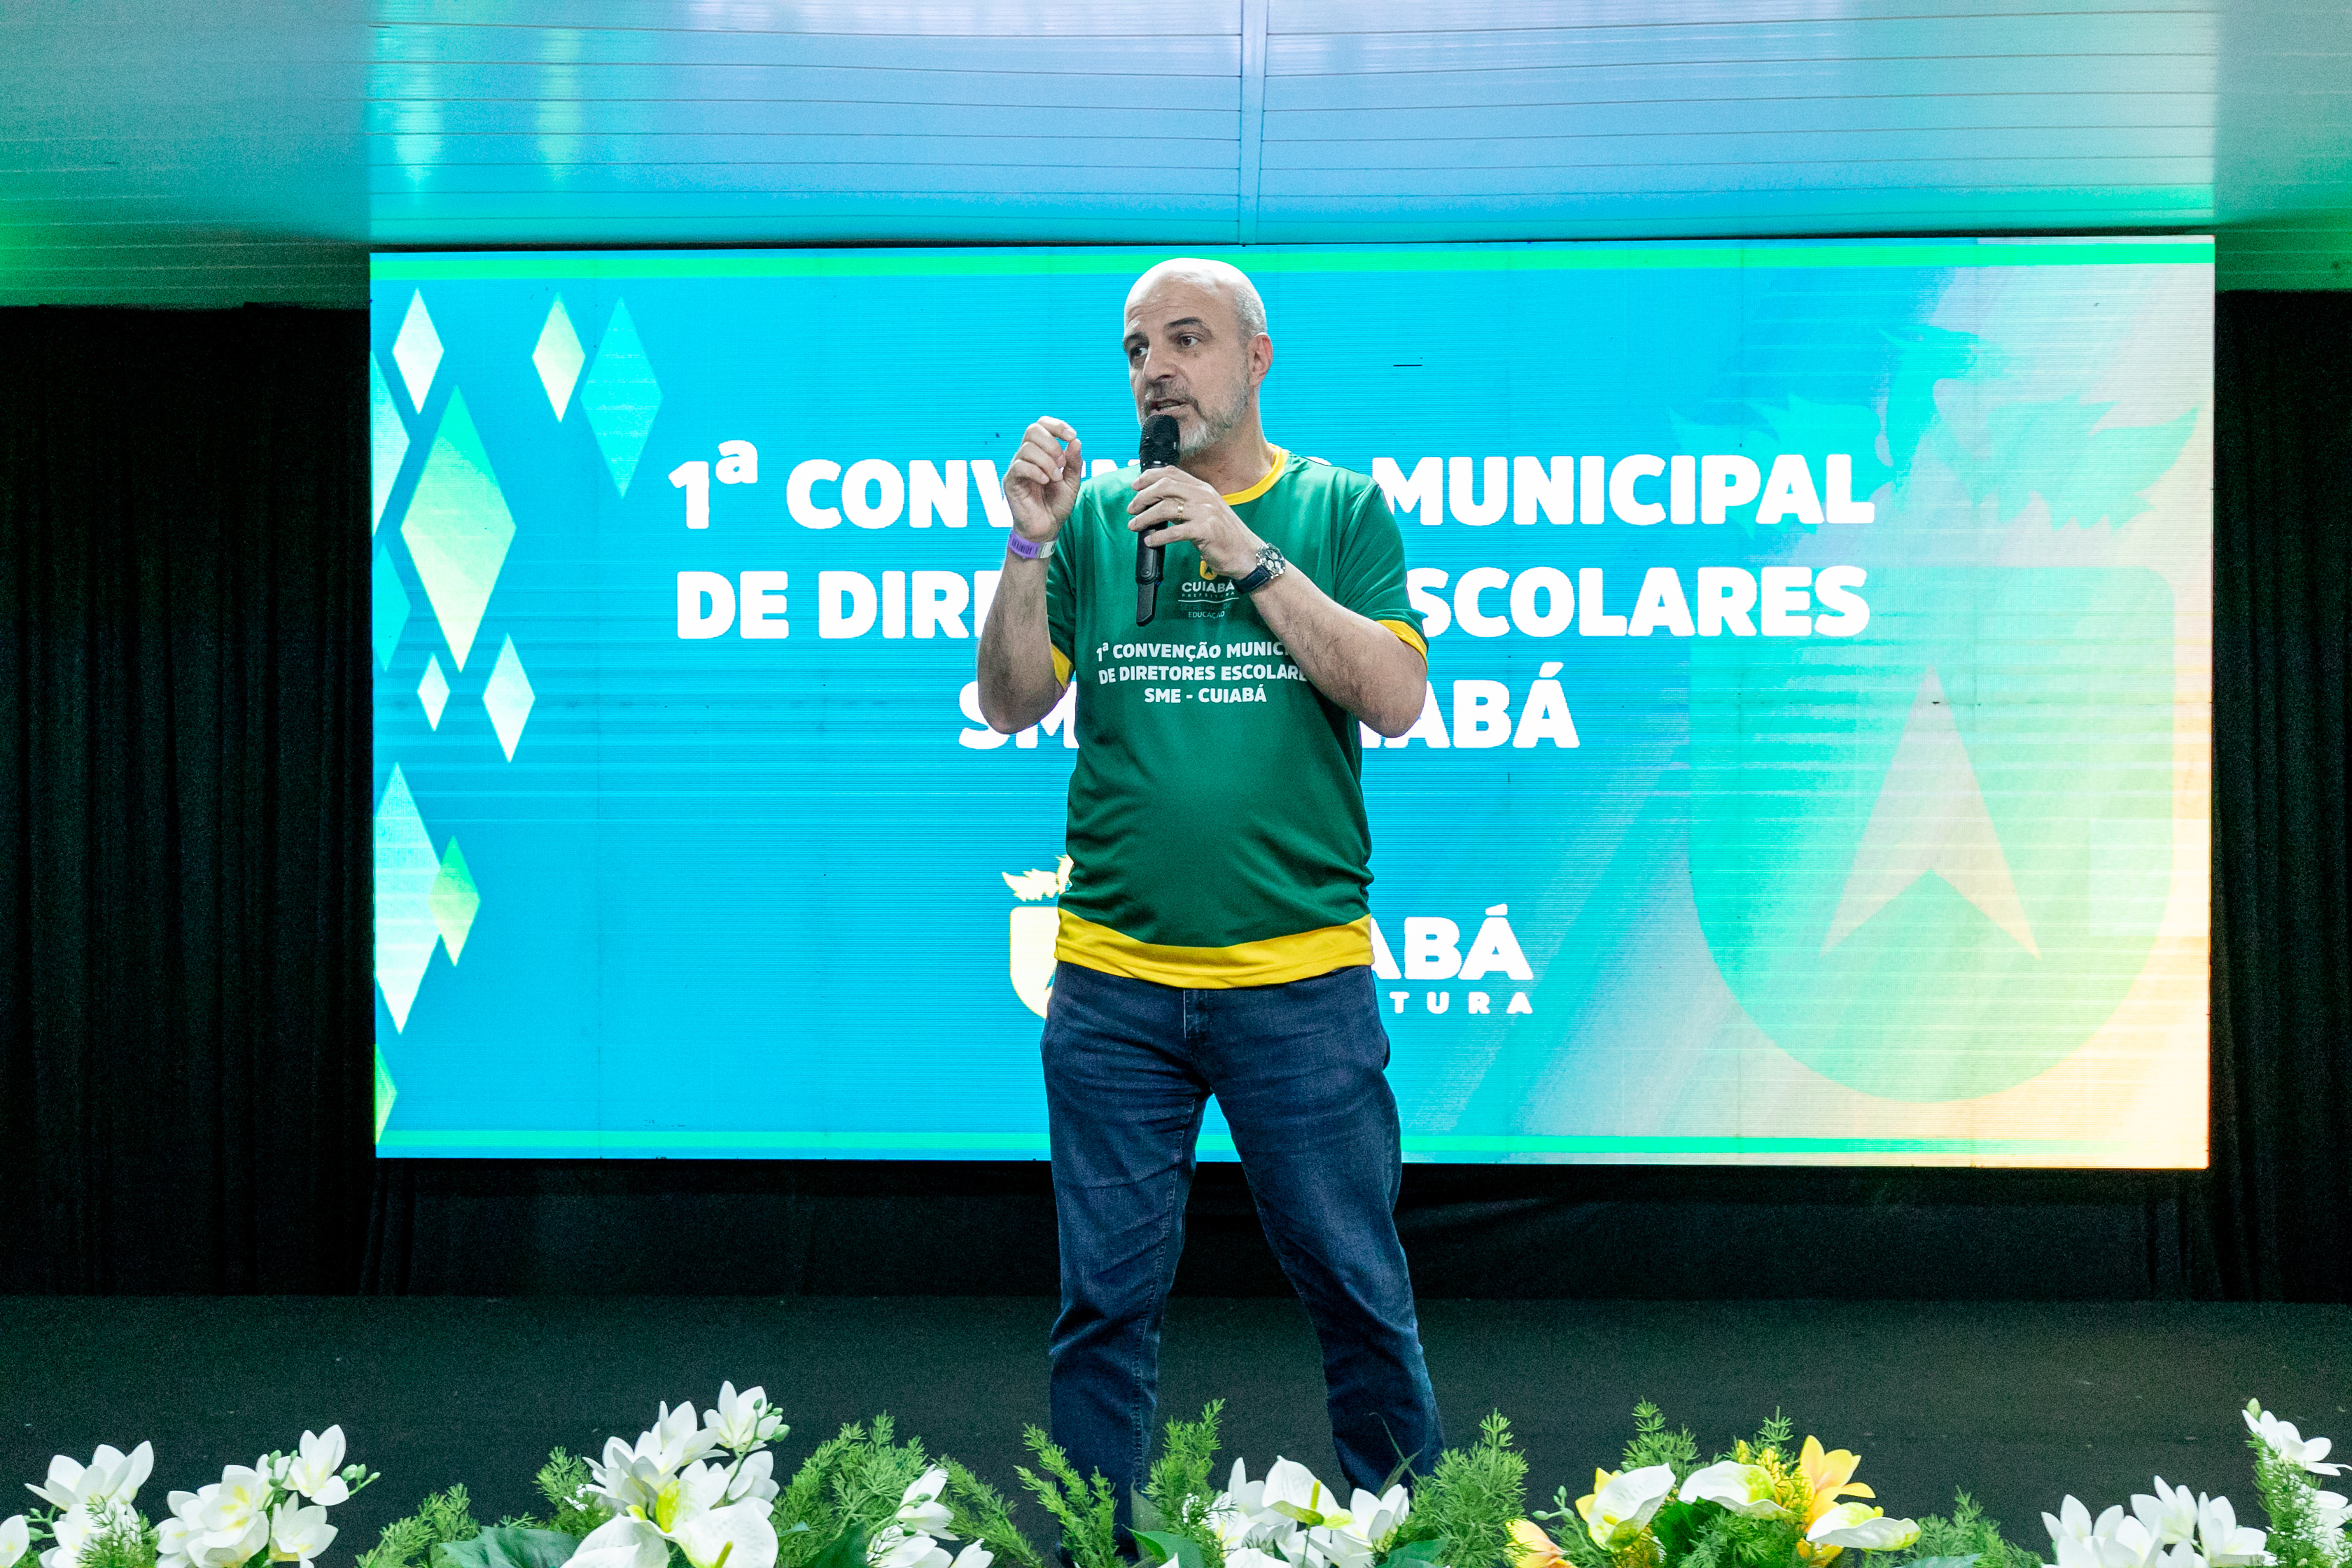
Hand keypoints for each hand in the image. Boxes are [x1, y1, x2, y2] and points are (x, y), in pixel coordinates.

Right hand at [1001, 416, 1083, 543]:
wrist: (1046, 528)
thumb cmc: (1056, 504)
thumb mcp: (1071, 481)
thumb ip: (1073, 461)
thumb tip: (1075, 441)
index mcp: (1040, 452)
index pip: (1041, 424)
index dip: (1057, 425)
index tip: (1071, 436)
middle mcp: (1026, 456)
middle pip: (1032, 430)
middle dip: (1052, 443)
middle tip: (1062, 464)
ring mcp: (1016, 468)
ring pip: (1027, 448)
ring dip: (1047, 462)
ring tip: (1055, 478)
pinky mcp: (1010, 481)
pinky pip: (1020, 466)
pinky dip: (1037, 472)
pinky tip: (1046, 482)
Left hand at [1127, 467, 1261, 577]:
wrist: (1246, 554)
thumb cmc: (1224, 535)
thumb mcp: (1205, 512)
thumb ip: (1185, 505)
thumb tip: (1157, 504)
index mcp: (1203, 489)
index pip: (1172, 473)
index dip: (1149, 477)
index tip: (1135, 486)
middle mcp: (1204, 496)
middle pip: (1165, 486)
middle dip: (1143, 497)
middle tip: (1132, 509)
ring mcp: (1206, 512)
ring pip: (1166, 507)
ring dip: (1145, 517)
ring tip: (1135, 526)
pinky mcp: (1206, 530)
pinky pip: (1175, 531)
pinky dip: (1159, 537)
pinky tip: (1151, 541)